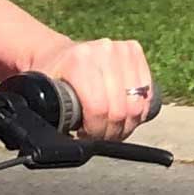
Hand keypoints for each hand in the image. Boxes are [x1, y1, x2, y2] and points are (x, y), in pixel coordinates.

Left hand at [29, 37, 154, 142]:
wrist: (58, 54)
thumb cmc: (52, 79)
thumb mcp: (46, 99)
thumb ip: (56, 118)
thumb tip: (64, 145)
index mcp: (79, 62)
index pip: (99, 108)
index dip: (95, 132)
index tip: (86, 136)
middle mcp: (103, 51)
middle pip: (121, 110)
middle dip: (110, 132)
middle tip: (99, 136)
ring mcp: (121, 49)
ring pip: (137, 105)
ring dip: (126, 125)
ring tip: (110, 127)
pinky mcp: (134, 50)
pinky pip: (147, 93)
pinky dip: (139, 111)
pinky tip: (123, 114)